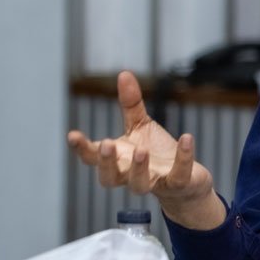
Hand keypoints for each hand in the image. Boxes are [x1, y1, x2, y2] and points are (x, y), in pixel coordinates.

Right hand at [67, 70, 225, 229]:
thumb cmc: (156, 153)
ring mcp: (153, 182)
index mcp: (117, 160)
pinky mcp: (177, 184)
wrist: (187, 182)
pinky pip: (178, 177)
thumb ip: (130, 103)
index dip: (81, 148)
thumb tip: (124, 74)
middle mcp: (130, 175)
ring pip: (139, 185)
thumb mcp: (140, 125)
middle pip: (109, 177)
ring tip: (141, 150)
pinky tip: (186, 138)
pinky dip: (183, 159)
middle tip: (106, 144)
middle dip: (106, 163)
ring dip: (138, 169)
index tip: (73, 135)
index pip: (92, 158)